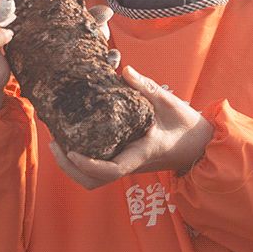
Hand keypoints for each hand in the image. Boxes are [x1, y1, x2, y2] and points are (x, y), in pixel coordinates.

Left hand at [49, 66, 213, 189]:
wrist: (197, 144)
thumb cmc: (185, 125)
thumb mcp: (168, 102)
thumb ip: (146, 87)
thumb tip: (124, 70)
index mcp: (141, 153)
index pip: (113, 169)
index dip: (89, 164)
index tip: (72, 151)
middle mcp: (130, 164)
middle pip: (94, 181)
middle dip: (70, 168)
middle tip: (55, 143)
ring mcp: (125, 164)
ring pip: (94, 180)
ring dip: (72, 167)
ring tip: (57, 143)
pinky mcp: (123, 160)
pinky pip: (98, 170)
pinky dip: (81, 162)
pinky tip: (71, 141)